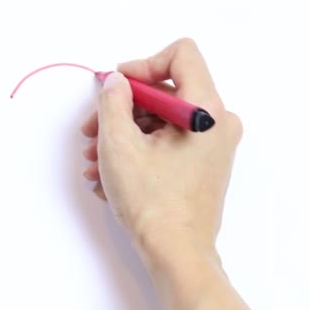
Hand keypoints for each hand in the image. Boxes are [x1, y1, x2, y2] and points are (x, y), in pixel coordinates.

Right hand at [81, 38, 242, 255]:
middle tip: (91, 130)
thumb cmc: (151, 202)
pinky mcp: (204, 164)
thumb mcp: (119, 145)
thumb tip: (115, 83)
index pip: (180, 55)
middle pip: (164, 91)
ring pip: (161, 120)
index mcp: (206, 110)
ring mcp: (213, 146)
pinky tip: (108, 173)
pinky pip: (168, 141)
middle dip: (121, 109)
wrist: (175, 253)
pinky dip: (137, 150)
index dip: (142, 65)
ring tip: (94, 160)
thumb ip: (112, 102)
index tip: (116, 87)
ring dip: (122, 135)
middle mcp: (217, 123)